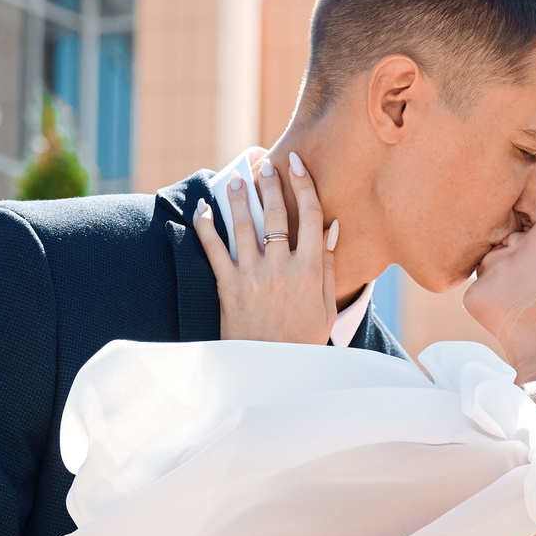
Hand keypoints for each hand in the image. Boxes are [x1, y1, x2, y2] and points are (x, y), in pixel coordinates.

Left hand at [194, 150, 338, 344]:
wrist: (271, 370)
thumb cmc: (302, 339)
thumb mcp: (326, 306)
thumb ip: (329, 266)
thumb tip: (332, 228)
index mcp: (309, 271)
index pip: (311, 217)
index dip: (305, 185)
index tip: (297, 165)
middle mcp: (281, 268)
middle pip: (277, 215)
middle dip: (271, 185)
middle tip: (265, 167)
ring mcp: (253, 276)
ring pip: (244, 226)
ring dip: (239, 198)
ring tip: (236, 179)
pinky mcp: (228, 287)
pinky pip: (214, 250)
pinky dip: (206, 227)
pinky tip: (203, 209)